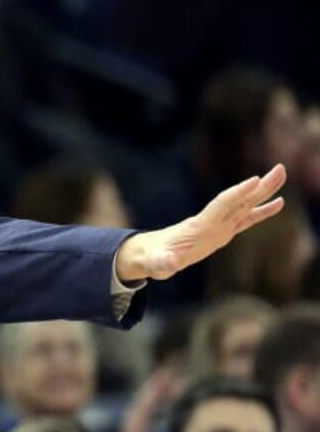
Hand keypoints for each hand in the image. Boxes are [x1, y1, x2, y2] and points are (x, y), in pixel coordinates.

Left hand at [115, 164, 286, 282]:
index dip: (237, 193)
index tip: (254, 180)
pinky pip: (246, 220)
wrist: (149, 253)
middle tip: (280, 169)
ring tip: (282, 175)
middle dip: (259, 186)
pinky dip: (262, 211)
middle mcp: (212, 221)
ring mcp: (218, 225)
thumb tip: (169, 262)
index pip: (221, 205)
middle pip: (239, 199)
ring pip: (245, 205)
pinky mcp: (222, 232)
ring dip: (264, 192)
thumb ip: (163, 261)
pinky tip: (279, 204)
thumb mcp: (156, 262)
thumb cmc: (152, 258)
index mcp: (199, 225)